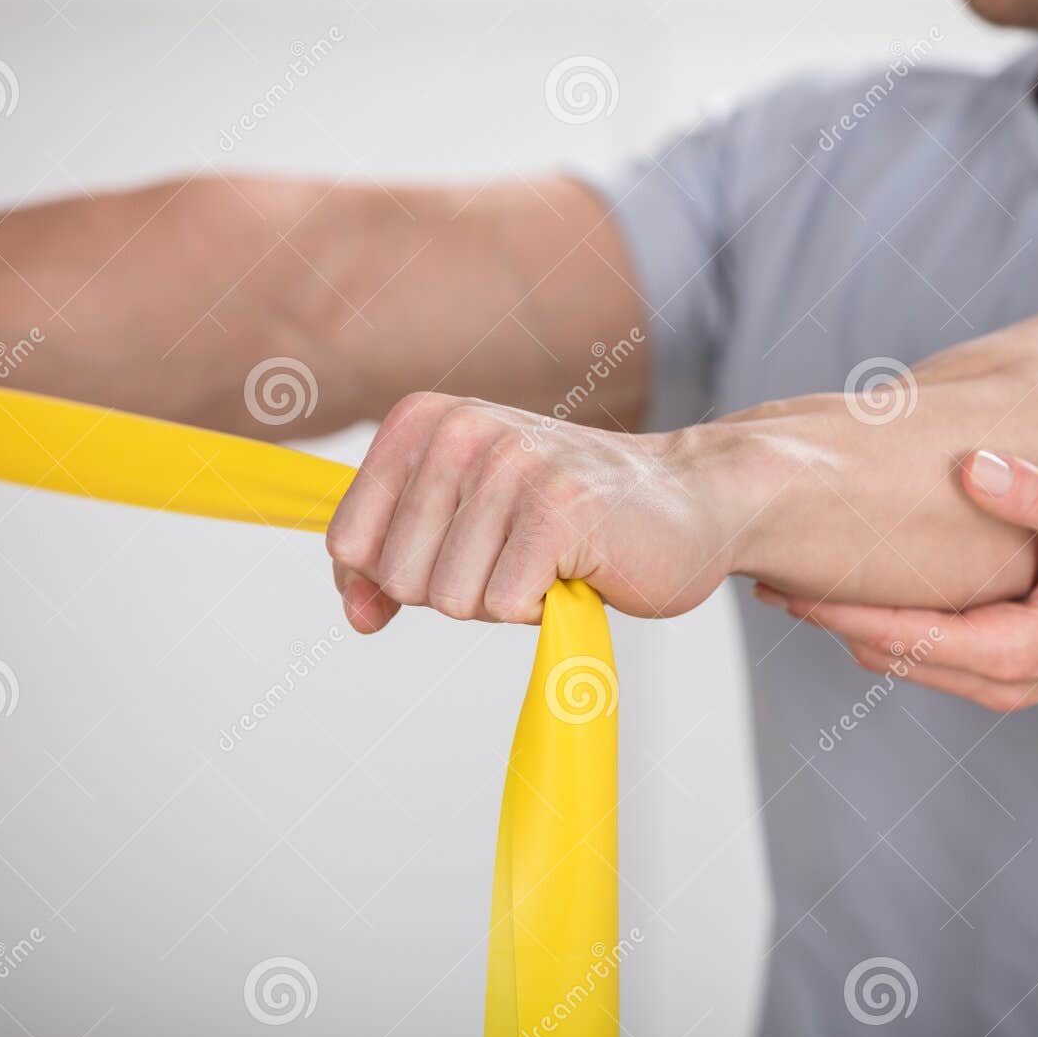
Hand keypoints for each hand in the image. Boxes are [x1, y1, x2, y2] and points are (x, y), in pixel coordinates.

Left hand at [326, 393, 740, 629]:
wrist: (689, 499)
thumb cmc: (572, 515)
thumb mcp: (464, 523)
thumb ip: (391, 562)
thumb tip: (358, 615)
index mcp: (424, 422)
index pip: (348, 542)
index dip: (399, 575)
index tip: (461, 554)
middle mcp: (461, 431)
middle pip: (399, 577)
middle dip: (461, 589)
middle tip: (520, 553)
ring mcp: (512, 465)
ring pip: (451, 598)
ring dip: (506, 600)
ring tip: (551, 558)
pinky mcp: (559, 509)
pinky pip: (505, 606)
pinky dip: (544, 609)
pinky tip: (579, 567)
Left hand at [756, 452, 1037, 711]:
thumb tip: (974, 464)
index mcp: (1011, 651)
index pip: (896, 635)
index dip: (833, 611)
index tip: (779, 585)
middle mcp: (998, 681)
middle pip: (885, 654)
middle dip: (828, 620)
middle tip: (768, 575)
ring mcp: (1003, 685)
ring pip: (904, 659)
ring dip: (855, 625)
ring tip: (800, 582)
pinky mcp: (1010, 673)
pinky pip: (931, 655)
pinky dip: (891, 628)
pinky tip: (868, 590)